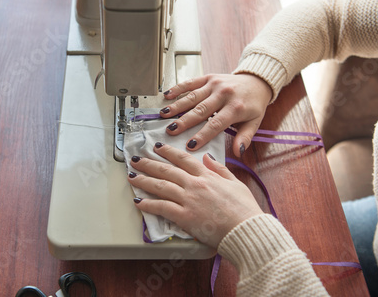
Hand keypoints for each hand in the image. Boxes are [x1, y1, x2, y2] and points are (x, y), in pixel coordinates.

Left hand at [128, 143, 263, 248]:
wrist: (245, 229)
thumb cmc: (244, 209)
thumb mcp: (235, 183)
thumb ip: (219, 169)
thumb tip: (207, 158)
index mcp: (207, 176)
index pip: (183, 159)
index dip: (168, 152)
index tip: (158, 147)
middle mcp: (195, 185)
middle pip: (167, 170)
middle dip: (149, 163)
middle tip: (136, 160)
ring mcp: (188, 200)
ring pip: (161, 186)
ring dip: (144, 180)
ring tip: (131, 176)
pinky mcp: (185, 217)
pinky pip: (162, 207)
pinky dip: (149, 204)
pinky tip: (139, 202)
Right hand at [160, 73, 271, 156]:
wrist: (257, 81)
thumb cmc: (253, 104)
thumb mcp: (254, 122)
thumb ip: (244, 137)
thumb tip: (237, 152)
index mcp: (236, 107)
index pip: (216, 124)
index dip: (202, 135)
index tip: (190, 145)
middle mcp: (224, 94)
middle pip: (201, 110)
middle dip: (184, 121)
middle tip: (171, 131)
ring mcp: (215, 84)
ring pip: (193, 96)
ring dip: (177, 105)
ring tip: (164, 115)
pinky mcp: (209, 77)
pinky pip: (191, 82)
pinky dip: (178, 88)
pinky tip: (167, 95)